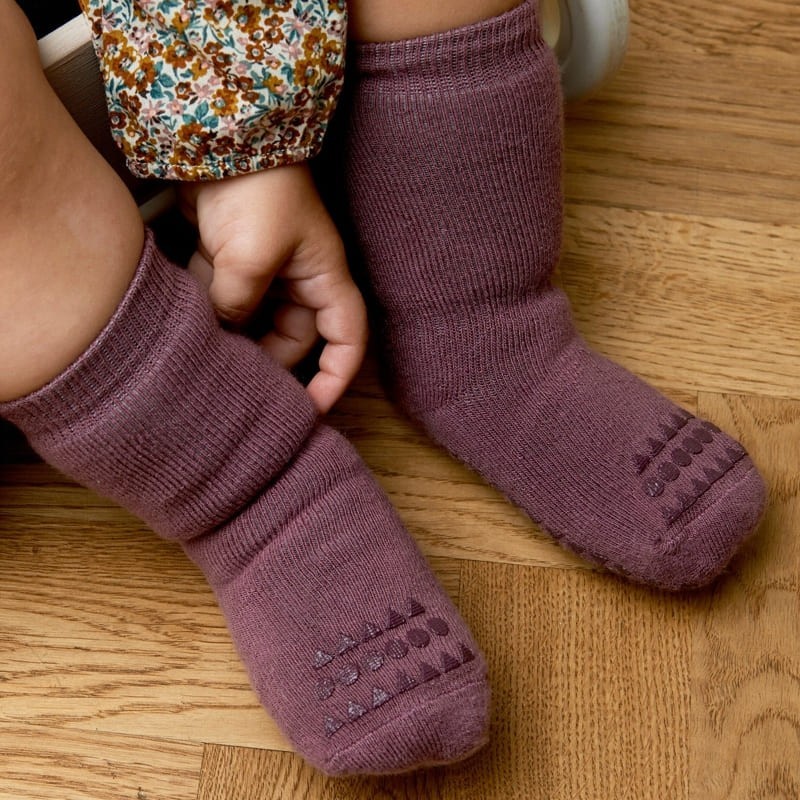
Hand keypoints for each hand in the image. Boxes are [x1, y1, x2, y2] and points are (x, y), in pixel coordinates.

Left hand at [179, 164, 366, 413]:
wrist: (222, 134)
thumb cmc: (258, 190)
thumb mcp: (251, 256)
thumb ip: (239, 304)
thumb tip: (222, 332)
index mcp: (324, 280)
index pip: (347, 341)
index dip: (336, 379)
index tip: (311, 411)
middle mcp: (300, 281)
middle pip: (293, 341)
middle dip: (267, 364)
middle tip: (238, 387)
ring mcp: (265, 271)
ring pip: (254, 324)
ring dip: (233, 339)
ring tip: (208, 359)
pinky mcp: (231, 260)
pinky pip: (225, 300)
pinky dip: (210, 313)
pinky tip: (188, 327)